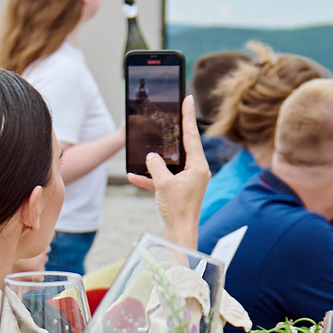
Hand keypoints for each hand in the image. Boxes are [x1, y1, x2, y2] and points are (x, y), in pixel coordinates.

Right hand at [127, 96, 209, 246]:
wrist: (180, 234)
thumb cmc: (177, 210)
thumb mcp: (164, 184)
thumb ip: (156, 165)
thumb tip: (151, 156)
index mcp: (198, 166)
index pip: (192, 135)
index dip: (188, 116)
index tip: (187, 99)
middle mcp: (196, 170)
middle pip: (183, 146)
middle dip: (172, 133)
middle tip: (169, 114)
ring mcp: (188, 180)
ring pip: (171, 162)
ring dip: (156, 159)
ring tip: (147, 147)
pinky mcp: (179, 189)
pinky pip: (164, 178)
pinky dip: (151, 177)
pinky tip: (134, 177)